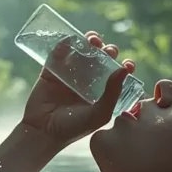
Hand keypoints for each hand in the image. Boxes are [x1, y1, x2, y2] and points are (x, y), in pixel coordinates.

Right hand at [21, 31, 134, 147]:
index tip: (128, 64)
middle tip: (107, 49)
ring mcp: (70, 74)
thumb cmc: (74, 128)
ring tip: (92, 40)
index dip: (124, 66)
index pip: (116, 75)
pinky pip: (59, 53)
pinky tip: (70, 40)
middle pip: (101, 58)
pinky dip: (64, 44)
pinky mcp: (52, 71)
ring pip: (82, 52)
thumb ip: (112, 93)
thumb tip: (124, 69)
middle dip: (107, 50)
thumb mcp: (99, 114)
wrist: (43, 132)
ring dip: (89, 42)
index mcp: (102, 92)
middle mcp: (88, 81)